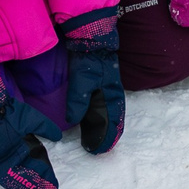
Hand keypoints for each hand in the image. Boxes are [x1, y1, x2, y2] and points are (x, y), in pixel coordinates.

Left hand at [61, 11, 125, 154]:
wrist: (92, 38)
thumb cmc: (89, 60)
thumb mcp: (82, 79)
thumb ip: (79, 100)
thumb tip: (74, 120)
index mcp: (111, 94)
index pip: (113, 120)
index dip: (108, 136)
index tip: (101, 149)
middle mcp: (111, 93)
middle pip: (111, 119)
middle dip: (106, 135)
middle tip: (98, 150)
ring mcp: (106, 89)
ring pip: (106, 113)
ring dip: (102, 127)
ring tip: (95, 140)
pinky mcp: (99, 84)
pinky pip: (101, 106)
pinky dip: (98, 117)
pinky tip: (90, 120)